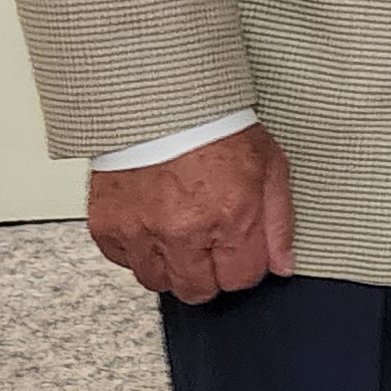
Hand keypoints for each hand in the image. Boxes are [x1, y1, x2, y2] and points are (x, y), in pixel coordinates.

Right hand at [85, 125, 295, 305]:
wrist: (161, 99)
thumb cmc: (216, 126)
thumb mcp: (269, 166)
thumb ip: (278, 223)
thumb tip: (284, 265)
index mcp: (229, 218)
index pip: (241, 280)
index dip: (244, 266)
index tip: (240, 251)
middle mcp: (183, 231)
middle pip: (197, 290)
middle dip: (209, 273)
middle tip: (209, 243)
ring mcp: (141, 231)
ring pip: (157, 281)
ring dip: (171, 264)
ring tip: (179, 231)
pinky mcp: (107, 225)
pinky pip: (122, 261)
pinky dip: (136, 249)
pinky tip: (151, 222)